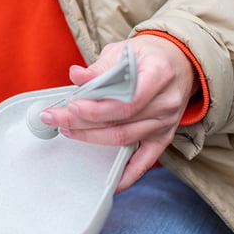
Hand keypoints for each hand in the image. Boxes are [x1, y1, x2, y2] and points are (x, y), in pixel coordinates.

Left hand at [41, 36, 197, 191]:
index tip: (72, 106)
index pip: (127, 98)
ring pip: (125, 138)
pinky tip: (109, 182)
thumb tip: (75, 75)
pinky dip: (127, 174)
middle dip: (82, 121)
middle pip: (121, 120)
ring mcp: (166, 122)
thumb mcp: (124, 50)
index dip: (98, 107)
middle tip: (55, 117)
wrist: (179, 62)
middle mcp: (166, 101)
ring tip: (66, 129)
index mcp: (158, 74)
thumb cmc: (146, 55)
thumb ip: (100, 66)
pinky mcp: (163, 137)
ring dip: (91, 137)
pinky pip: (145, 161)